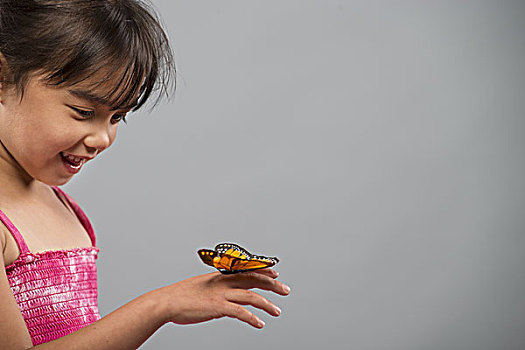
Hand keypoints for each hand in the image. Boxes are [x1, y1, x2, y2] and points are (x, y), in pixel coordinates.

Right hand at [158, 269, 289, 327]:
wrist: (166, 302)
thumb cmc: (181, 296)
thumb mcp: (203, 287)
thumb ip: (218, 290)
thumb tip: (228, 299)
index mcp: (220, 276)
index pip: (247, 270)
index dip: (262, 271)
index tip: (275, 273)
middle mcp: (223, 282)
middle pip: (253, 280)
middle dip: (272, 285)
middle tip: (285, 290)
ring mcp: (221, 294)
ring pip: (250, 296)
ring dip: (266, 304)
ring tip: (277, 311)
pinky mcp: (217, 307)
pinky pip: (240, 312)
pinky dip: (252, 318)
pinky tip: (260, 323)